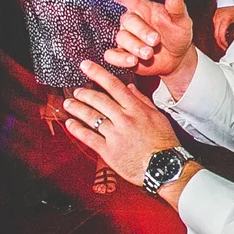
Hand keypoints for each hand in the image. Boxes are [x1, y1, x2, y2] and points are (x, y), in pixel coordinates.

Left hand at [66, 60, 179, 182]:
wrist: (165, 167)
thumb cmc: (164, 142)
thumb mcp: (158, 116)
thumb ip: (142, 100)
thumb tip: (130, 87)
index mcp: (136, 109)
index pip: (114, 86)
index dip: (98, 74)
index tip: (86, 66)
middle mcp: (124, 119)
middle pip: (99, 100)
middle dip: (84, 93)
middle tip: (76, 90)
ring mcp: (115, 135)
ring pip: (91, 117)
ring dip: (77, 108)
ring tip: (68, 104)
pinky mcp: (108, 151)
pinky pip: (89, 137)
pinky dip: (77, 129)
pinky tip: (70, 123)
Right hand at [95, 0, 195, 83]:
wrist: (177, 58)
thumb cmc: (177, 34)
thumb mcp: (182, 20)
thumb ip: (177, 7)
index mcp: (142, 8)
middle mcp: (131, 21)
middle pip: (127, 21)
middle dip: (142, 32)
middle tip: (156, 41)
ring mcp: (126, 38)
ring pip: (121, 38)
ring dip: (136, 47)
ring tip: (150, 53)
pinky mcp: (122, 54)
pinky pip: (112, 55)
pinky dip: (121, 59)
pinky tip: (133, 61)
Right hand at [212, 5, 233, 47]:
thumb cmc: (233, 6)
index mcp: (224, 21)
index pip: (221, 36)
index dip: (223, 43)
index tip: (226, 47)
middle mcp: (218, 21)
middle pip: (216, 36)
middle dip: (220, 44)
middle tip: (225, 48)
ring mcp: (215, 20)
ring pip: (215, 33)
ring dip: (219, 39)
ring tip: (224, 43)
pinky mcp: (215, 19)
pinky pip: (215, 28)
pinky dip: (218, 33)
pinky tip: (224, 34)